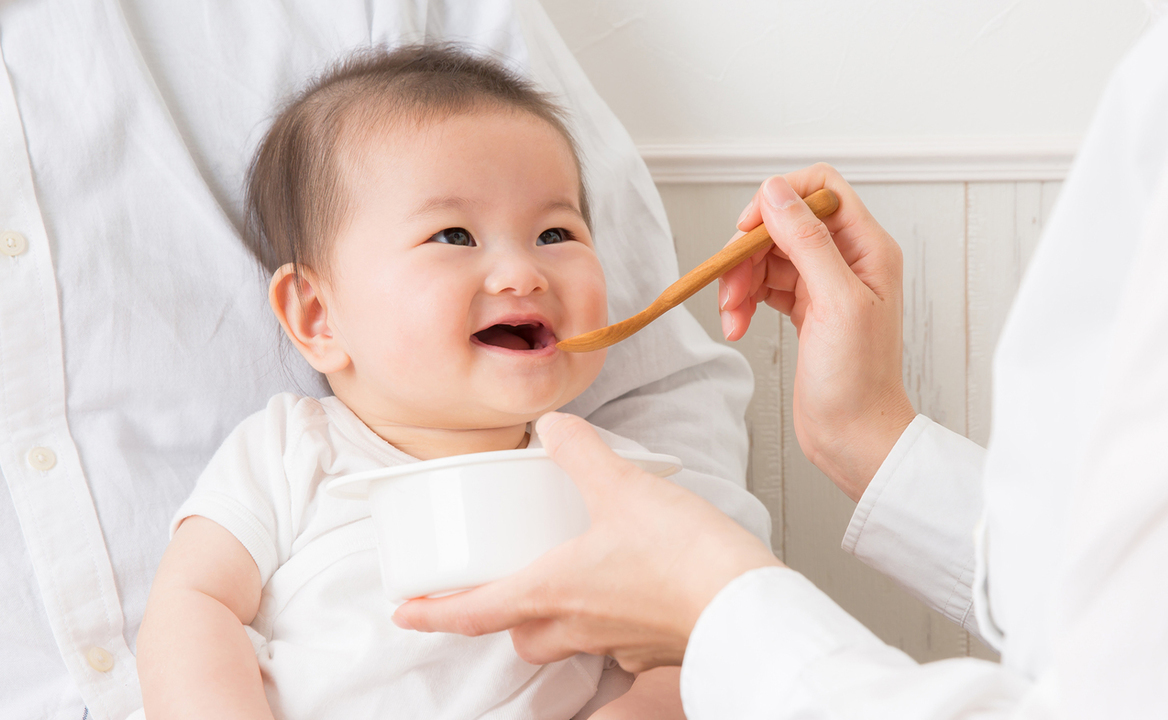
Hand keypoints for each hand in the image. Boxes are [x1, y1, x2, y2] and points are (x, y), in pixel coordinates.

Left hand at [392, 412, 781, 671]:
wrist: (746, 606)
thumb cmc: (685, 558)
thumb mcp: (622, 486)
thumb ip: (581, 453)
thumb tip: (554, 426)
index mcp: (553, 591)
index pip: (474, 611)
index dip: (433, 612)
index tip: (405, 612)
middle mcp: (576, 625)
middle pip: (518, 634)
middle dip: (501, 615)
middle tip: (497, 586)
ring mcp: (614, 642)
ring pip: (563, 640)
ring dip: (552, 618)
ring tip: (566, 579)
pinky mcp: (650, 646)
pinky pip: (612, 640)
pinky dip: (606, 617)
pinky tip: (626, 587)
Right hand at [718, 165, 914, 500]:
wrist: (854, 438)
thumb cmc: (859, 381)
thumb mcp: (835, 302)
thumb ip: (807, 242)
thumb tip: (776, 193)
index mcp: (868, 248)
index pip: (821, 189)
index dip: (779, 199)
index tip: (748, 229)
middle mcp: (848, 259)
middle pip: (785, 223)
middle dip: (748, 251)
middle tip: (730, 287)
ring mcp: (825, 284)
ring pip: (768, 255)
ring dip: (740, 281)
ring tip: (731, 316)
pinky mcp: (806, 309)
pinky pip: (765, 285)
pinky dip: (744, 301)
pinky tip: (737, 325)